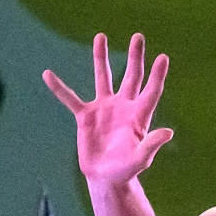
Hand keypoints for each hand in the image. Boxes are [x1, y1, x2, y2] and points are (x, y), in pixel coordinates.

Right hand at [44, 33, 171, 185]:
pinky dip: (59, 88)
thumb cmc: (126, 170)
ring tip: (100, 37)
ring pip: (103, 77)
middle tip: (138, 36)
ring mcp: (104, 109)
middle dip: (135, 57)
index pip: (150, 91)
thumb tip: (168, 132)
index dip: (157, 75)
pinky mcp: (85, 116)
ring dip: (101, 58)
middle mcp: (123, 107)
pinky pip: (70, 98)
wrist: (106, 179)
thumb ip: (151, 145)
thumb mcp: (141, 159)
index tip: (163, 57)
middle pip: (131, 76)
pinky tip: (48, 74)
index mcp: (138, 116)